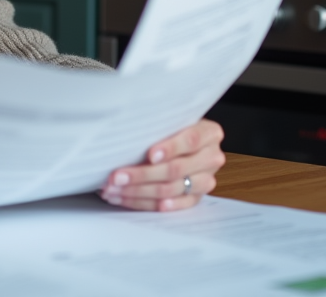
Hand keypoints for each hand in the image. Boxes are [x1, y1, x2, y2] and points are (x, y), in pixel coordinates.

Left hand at [99, 119, 224, 210]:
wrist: (187, 141)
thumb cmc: (172, 127)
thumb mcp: (170, 120)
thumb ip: (158, 126)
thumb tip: (126, 136)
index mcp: (209, 133)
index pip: (190, 141)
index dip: (170, 148)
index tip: (150, 155)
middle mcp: (211, 157)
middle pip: (176, 169)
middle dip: (142, 174)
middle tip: (116, 177)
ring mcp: (205, 180)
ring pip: (171, 190)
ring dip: (138, 191)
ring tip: (113, 190)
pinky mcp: (196, 198)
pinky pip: (171, 206)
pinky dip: (148, 204)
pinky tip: (129, 200)